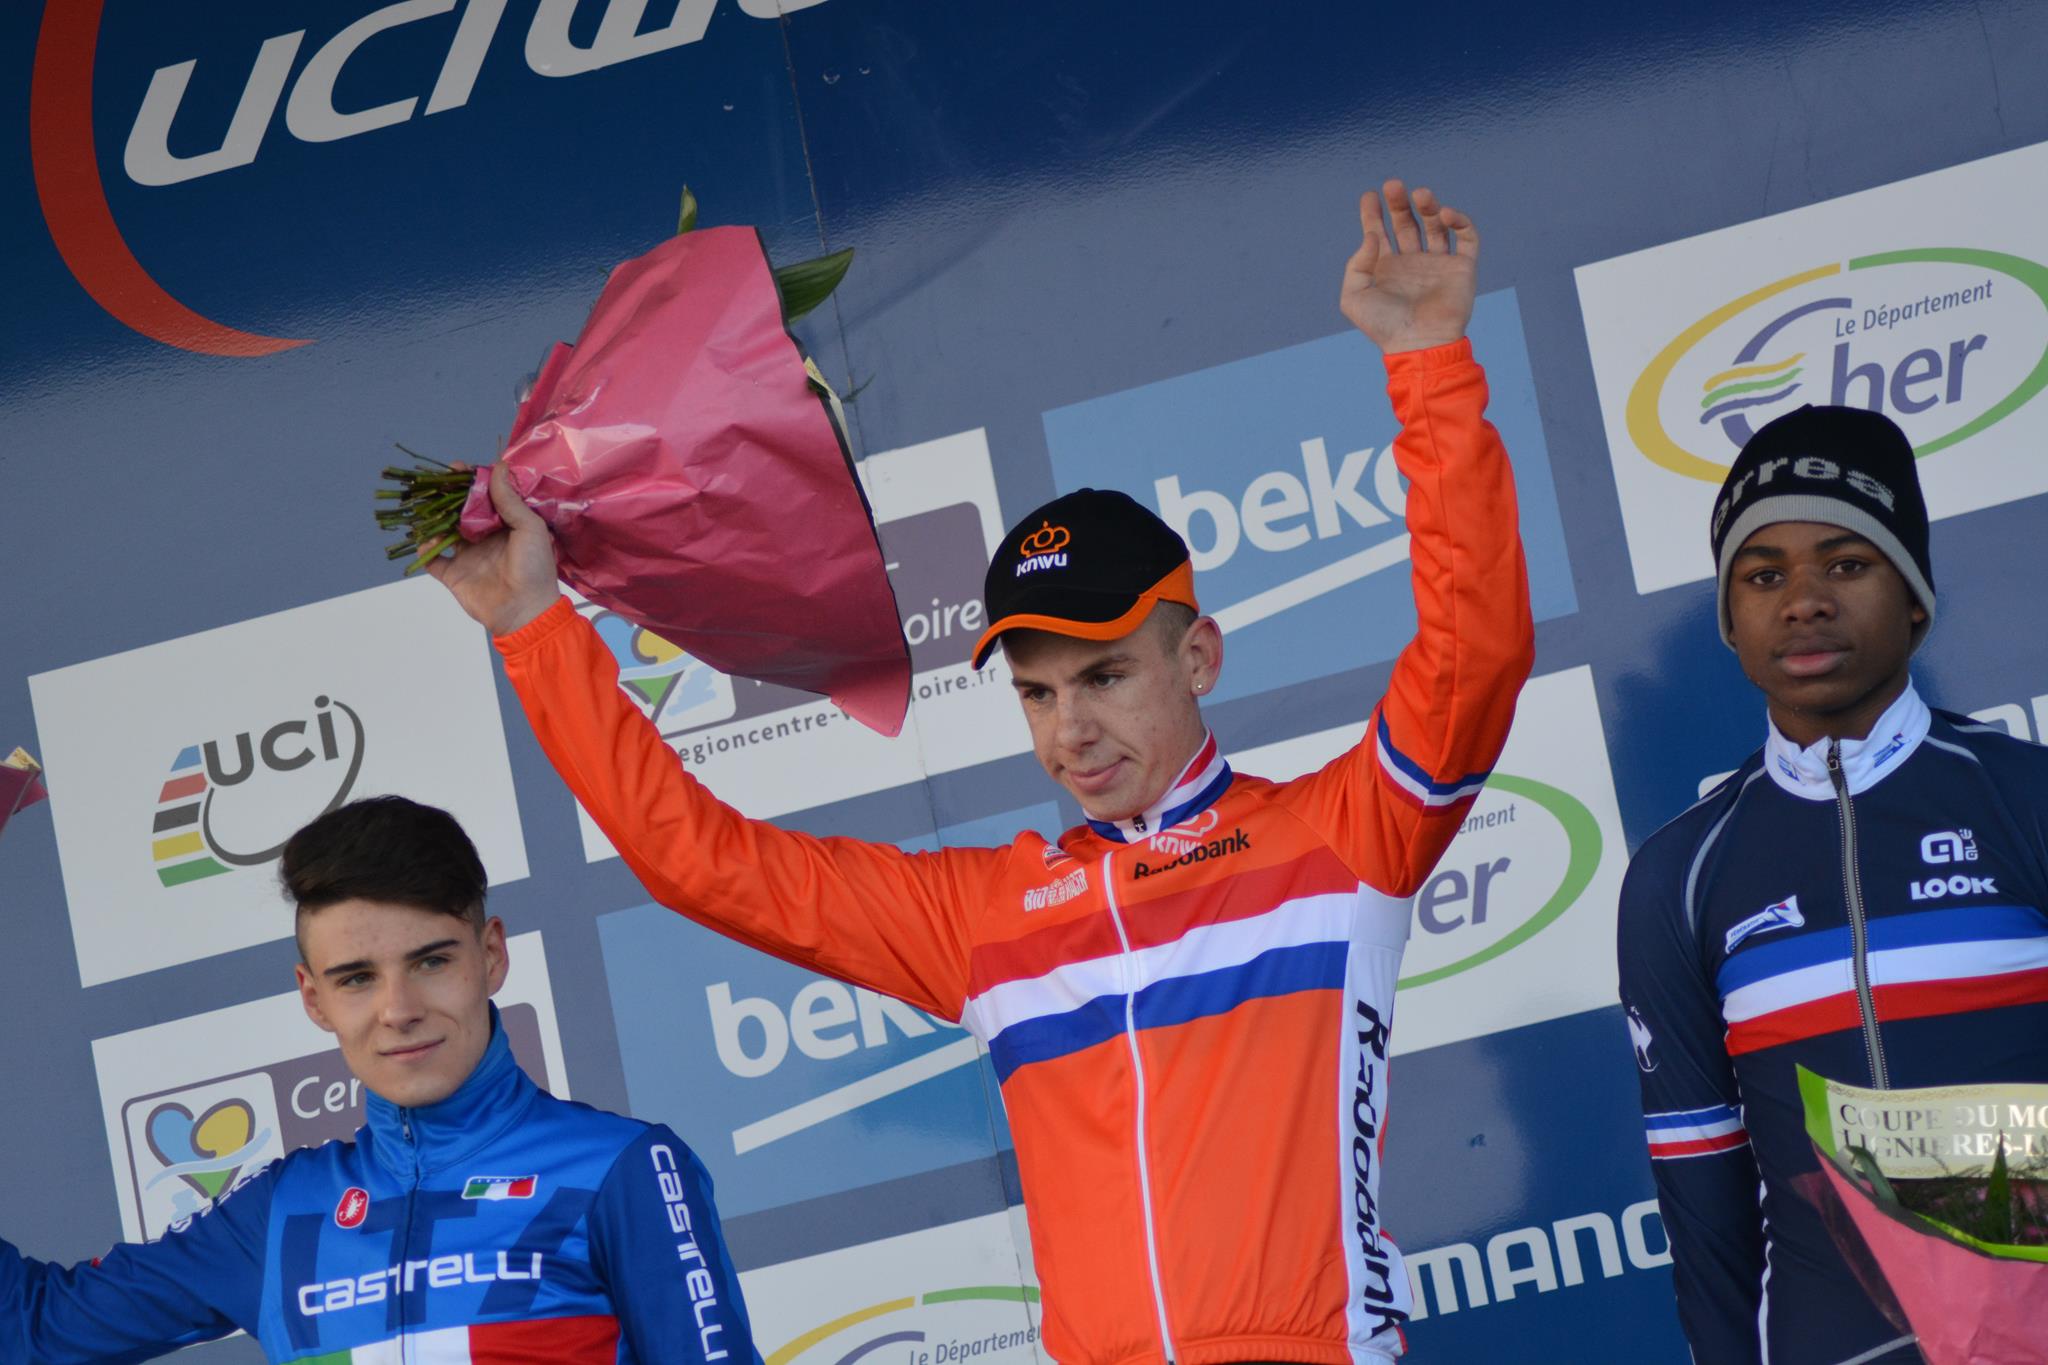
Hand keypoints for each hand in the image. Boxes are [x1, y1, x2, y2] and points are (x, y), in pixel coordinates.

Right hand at [425, 462, 561, 636]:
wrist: (525, 612)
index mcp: (506, 525)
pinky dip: (425, 550)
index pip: (485, 497)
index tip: (458, 468)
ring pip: (444, 531)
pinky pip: (433, 559)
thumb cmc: (534, 569)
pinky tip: (425, 540)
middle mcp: (485, 538)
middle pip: (461, 511)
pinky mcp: (454, 575)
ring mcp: (468, 556)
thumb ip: (510, 500)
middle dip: (447, 495)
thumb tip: (499, 466)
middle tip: (437, 482)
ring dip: (433, 519)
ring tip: (427, 508)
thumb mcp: (529, 528)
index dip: (472, 482)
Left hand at [1339, 179, 1478, 352]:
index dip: (1373, 213)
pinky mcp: (1462, 268)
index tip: (1369, 196)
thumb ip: (1356, 264)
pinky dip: (1459, 221)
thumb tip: (1371, 236)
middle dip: (1400, 203)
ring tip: (1420, 195)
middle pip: (1406, 223)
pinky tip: (1445, 214)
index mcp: (1386, 268)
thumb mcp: (1353, 297)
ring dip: (1428, 206)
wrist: (1420, 344)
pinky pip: (1466, 237)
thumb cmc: (1384, 327)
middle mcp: (1412, 262)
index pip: (1379, 232)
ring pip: (1435, 225)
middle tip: (1393, 185)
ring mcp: (1438, 264)